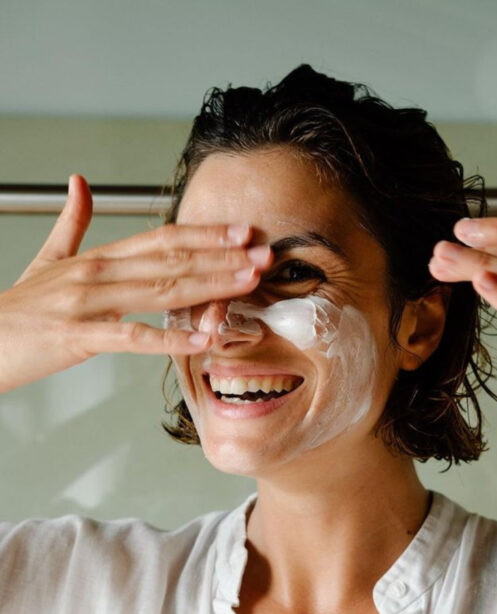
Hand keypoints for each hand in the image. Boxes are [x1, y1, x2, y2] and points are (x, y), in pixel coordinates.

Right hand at [0, 174, 272, 392]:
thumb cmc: (21, 306)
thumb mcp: (48, 257)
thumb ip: (72, 221)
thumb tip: (79, 182)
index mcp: (99, 257)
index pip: (162, 239)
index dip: (205, 235)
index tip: (242, 233)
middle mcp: (98, 273)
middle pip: (171, 260)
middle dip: (222, 257)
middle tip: (263, 256)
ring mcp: (89, 303)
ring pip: (160, 290)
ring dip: (208, 286)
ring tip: (246, 284)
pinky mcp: (78, 336)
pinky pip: (132, 337)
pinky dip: (169, 339)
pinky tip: (202, 340)